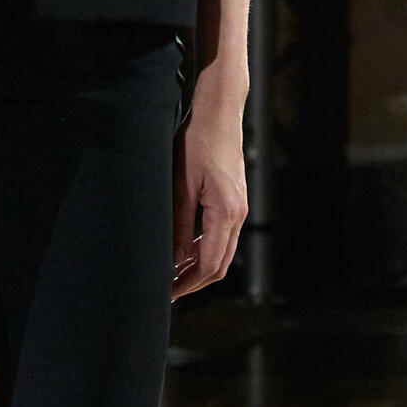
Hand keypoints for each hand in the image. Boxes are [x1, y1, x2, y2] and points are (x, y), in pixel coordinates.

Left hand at [171, 62, 248, 300]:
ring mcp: (239, 207)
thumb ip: (177, 225)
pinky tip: (183, 250)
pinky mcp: (234, 200)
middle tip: (167, 291)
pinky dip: (204, 249)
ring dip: (198, 266)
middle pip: (220, 264)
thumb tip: (172, 260)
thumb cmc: (199, 140)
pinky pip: (222, 236)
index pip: (210, 265)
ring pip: (222, 251)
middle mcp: (238, 214)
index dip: (188, 284)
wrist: (220, 111)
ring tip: (171, 274)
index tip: (167, 295)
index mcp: (226, 213)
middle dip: (194, 281)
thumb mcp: (181, 184)